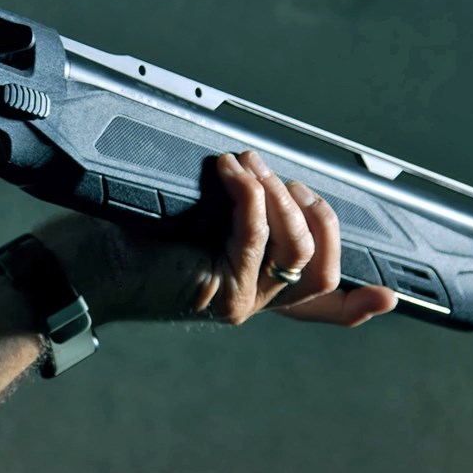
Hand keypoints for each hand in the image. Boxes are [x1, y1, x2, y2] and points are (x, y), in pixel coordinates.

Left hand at [33, 151, 398, 326]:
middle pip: (325, 267)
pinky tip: (230, 171)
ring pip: (299, 251)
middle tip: (282, 176)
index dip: (359, 305)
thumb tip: (260, 169)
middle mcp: (251, 301)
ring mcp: (237, 300)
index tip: (392, 297)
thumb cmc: (126, 233)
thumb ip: (232, 210)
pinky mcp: (217, 288)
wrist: (80, 262)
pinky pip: (257, 236)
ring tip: (246, 165)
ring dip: (280, 196)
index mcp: (252, 288)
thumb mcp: (191, 218)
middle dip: (317, 211)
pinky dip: (249, 194)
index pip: (319, 307)